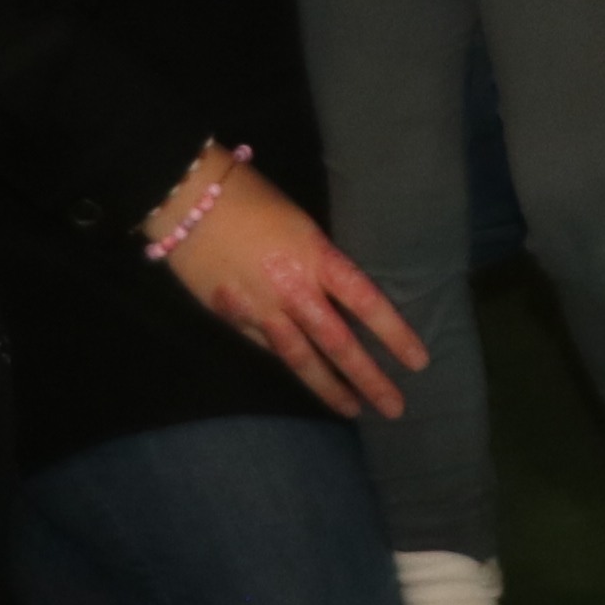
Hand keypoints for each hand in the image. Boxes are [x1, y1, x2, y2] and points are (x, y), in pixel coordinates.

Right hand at [159, 158, 428, 418]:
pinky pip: (266, 346)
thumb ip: (317, 259)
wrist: (186, 197)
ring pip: (300, 358)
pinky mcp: (231, 317)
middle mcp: (293, 290)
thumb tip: (330, 291)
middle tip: (395, 408)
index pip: (365, 302)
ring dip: (328, 388)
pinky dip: (287, 360)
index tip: (418, 361)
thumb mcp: (299, 222)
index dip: (394, 333)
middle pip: (337, 343)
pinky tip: (301, 375)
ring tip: (352, 410)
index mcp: (316, 257)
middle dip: (369, 378)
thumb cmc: (249, 194)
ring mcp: (259, 309)